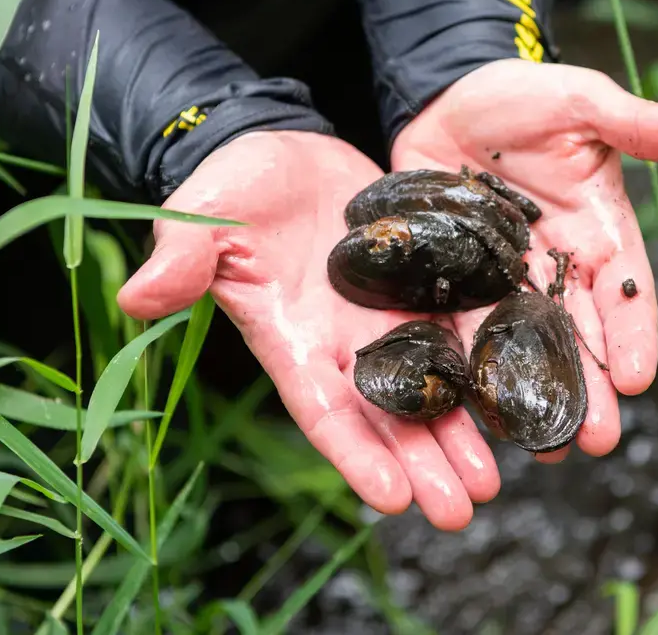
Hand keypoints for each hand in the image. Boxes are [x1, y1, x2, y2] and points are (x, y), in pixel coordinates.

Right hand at [117, 130, 501, 530]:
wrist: (282, 148)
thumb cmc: (233, 187)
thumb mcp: (201, 216)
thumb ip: (181, 260)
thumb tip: (135, 300)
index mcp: (293, 338)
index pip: (325, 409)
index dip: (357, 455)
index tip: (393, 499)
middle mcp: (346, 340)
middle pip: (389, 414)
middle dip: (423, 462)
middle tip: (462, 509)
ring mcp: (388, 313)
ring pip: (434, 382)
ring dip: (464, 431)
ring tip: (496, 477)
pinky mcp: (423, 280)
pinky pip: (464, 322)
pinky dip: (489, 359)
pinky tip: (522, 388)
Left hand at [391, 59, 657, 463]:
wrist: (448, 98)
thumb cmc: (523, 96)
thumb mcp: (581, 102)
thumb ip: (636, 125)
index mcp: (599, 232)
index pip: (626, 292)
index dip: (634, 336)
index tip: (638, 380)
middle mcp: (558, 267)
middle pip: (580, 336)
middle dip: (589, 387)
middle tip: (593, 440)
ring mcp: (506, 279)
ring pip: (524, 345)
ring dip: (532, 392)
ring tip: (542, 444)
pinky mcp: (456, 280)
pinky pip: (463, 327)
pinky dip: (471, 366)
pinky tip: (475, 407)